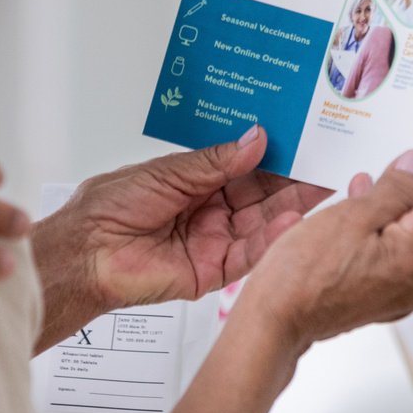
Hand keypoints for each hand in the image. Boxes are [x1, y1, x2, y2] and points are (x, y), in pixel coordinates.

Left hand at [31, 126, 332, 350]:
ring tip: (321, 188)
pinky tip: (291, 221)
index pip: (248, 168)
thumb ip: (217, 161)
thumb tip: (257, 138)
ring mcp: (215, 242)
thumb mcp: (169, 172)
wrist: (86, 252)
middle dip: (294, 180)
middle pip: (262, 196)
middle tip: (327, 164)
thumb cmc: (111, 206)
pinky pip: (249, 256)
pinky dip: (271, 239)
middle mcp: (211, 212)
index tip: (305, 142)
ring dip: (291, 207)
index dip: (277, 156)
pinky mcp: (212, 273)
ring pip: (262, 224)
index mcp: (199, 183)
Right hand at [236, 149, 412, 347]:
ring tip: (363, 186)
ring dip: (389, 209)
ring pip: (406, 237)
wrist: (273, 321)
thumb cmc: (302, 274)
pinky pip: (391, 256)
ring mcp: (400, 294)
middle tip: (391, 159)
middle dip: (408, 188)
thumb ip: (392, 190)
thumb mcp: (350, 217)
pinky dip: (379, 233)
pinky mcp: (382, 299)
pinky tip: (356, 217)